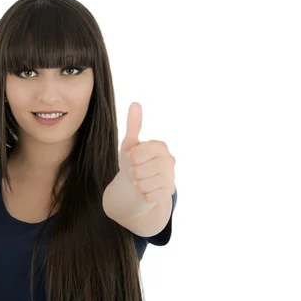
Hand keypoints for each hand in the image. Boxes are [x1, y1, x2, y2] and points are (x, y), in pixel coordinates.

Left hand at [104, 102, 175, 220]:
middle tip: (136, 171)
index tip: (133, 159)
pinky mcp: (168, 193)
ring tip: (140, 181)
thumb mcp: (130, 144)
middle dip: (132, 173)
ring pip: (142, 185)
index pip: (136, 154)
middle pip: (138, 170)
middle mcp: (169, 160)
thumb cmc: (133, 162)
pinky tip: (146, 191)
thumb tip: (135, 103)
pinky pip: (148, 196)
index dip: (130, 159)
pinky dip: (143, 195)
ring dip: (137, 184)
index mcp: (160, 146)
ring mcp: (171, 177)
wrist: (137, 185)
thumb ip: (133, 125)